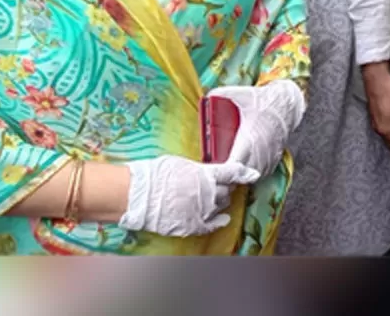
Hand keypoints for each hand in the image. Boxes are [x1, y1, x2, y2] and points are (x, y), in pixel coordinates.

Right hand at [119, 155, 259, 237]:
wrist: (137, 195)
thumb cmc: (155, 174)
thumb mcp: (181, 163)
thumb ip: (199, 169)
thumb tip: (205, 172)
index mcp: (207, 175)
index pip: (233, 173)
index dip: (244, 173)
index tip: (252, 174)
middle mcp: (209, 194)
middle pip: (227, 191)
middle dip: (225, 187)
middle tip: (218, 185)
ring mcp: (202, 211)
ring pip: (221, 206)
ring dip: (219, 202)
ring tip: (212, 198)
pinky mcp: (192, 226)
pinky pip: (212, 225)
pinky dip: (220, 222)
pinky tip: (224, 220)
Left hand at [207, 80, 305, 176]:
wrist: (287, 106)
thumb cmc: (264, 102)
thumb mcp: (242, 94)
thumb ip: (223, 94)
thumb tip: (207, 95)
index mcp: (249, 139)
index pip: (234, 166)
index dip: (222, 173)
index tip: (212, 172)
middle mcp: (259, 153)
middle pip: (239, 177)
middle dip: (226, 177)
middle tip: (214, 173)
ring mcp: (267, 159)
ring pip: (249, 179)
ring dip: (238, 177)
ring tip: (226, 172)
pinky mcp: (272, 162)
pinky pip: (258, 175)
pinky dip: (249, 175)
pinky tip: (241, 168)